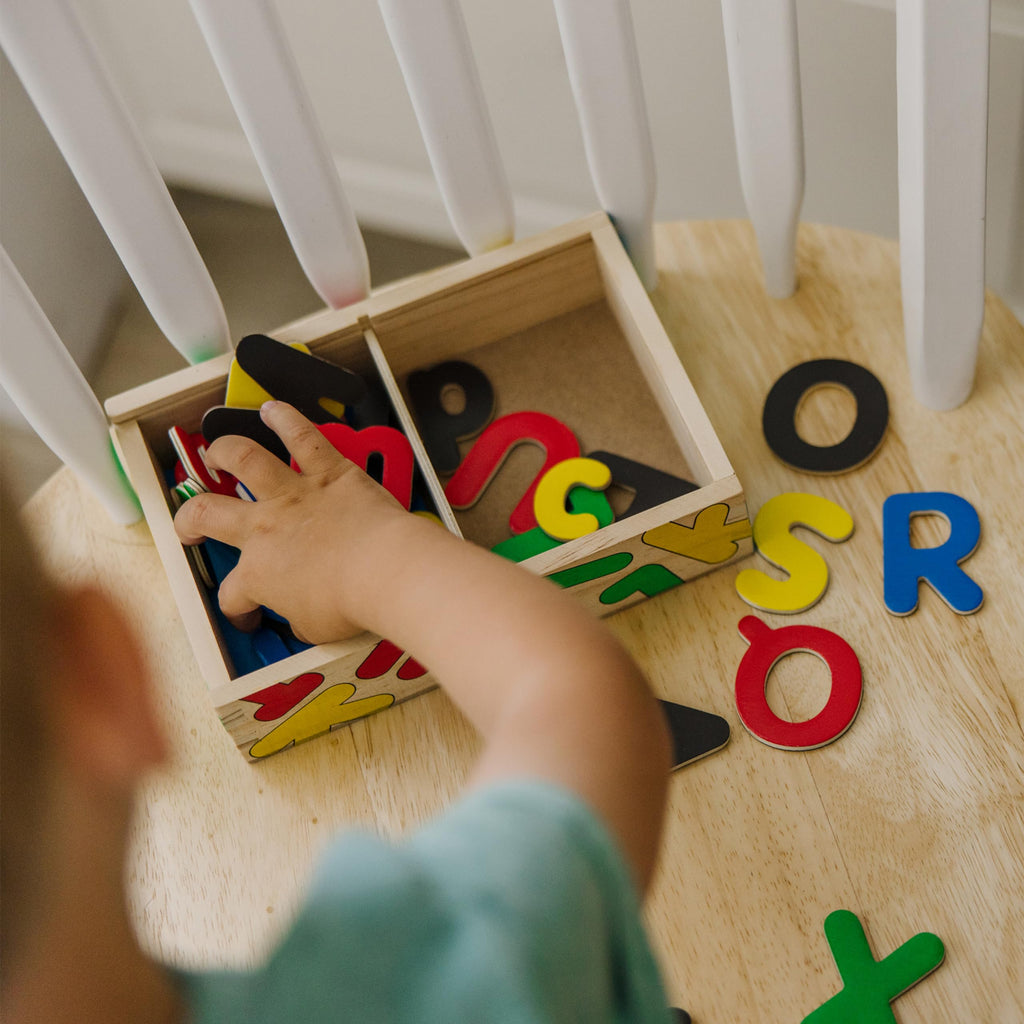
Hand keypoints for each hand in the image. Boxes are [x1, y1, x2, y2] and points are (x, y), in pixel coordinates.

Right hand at [173, 401, 412, 643]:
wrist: (383, 570)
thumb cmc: (351, 603)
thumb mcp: (315, 628)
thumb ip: (299, 619)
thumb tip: (301, 619)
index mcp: (258, 574)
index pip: (233, 596)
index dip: (236, 609)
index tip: (248, 615)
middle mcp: (265, 528)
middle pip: (208, 514)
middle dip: (189, 518)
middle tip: (189, 521)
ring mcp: (293, 494)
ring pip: (245, 460)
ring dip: (224, 451)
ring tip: (215, 451)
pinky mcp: (329, 471)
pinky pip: (302, 436)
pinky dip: (285, 418)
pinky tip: (273, 407)